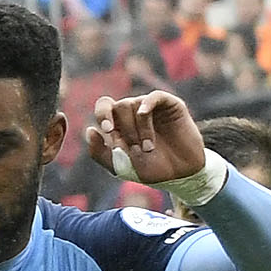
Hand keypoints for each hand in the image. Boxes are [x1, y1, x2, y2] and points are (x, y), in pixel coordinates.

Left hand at [85, 90, 207, 185]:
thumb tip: (89, 130)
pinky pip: (154, 96)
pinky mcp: (170, 105)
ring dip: (139, 128)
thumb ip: (100, 153)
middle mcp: (134, 112)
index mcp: (120, 123)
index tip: (108, 130)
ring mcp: (152, 107)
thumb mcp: (121, 167)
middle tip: (134, 147)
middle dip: (125, 130)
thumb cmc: (151, 168)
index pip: (104, 107)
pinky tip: (145, 115)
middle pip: (119, 106)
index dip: (102, 114)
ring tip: (148, 148)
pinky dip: (147, 104)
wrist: (181, 173)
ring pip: (134, 104)